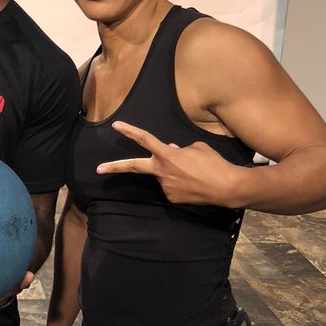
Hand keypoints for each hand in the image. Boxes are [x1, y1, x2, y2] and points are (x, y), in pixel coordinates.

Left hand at [96, 120, 240, 206]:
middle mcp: (161, 172)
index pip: (145, 140)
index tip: (116, 126)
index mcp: (167, 155)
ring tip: (194, 174)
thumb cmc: (214, 164)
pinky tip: (194, 184)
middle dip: (114, 167)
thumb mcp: (197, 148)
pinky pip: (172, 187)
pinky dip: (181, 183)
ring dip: (174, 173)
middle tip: (98, 169)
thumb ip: (179, 149)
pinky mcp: (172, 199)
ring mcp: (165, 187)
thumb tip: (170, 151)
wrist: (226, 188)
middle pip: (134, 166)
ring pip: (164, 176)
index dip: (130, 131)